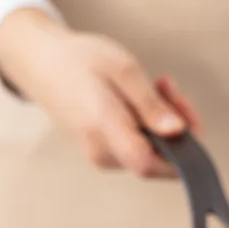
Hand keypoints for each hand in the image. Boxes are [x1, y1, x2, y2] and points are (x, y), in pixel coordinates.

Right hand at [0, 8, 201, 177]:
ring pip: (149, 152)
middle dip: (175, 128)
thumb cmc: (77, 62)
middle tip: (170, 90)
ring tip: (155, 87)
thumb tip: (177, 132)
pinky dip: (148, 124)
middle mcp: (101, 152)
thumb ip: (150, 105)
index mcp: (105, 131)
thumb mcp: (122, 71)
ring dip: (162, 123)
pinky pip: (136, 145)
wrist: (41, 64)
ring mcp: (99, 154)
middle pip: (156, 159)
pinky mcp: (100, 149)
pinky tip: (141, 99)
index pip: (152, 165)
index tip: (187, 119)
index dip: (181, 150)